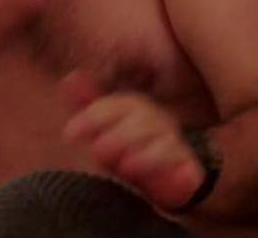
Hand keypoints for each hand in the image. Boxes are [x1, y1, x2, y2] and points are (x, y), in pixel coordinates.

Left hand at [60, 71, 205, 212]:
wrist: (156, 179)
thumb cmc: (124, 149)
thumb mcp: (101, 129)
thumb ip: (87, 105)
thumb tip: (69, 79)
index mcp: (135, 109)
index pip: (117, 105)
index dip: (94, 116)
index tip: (69, 135)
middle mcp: (157, 123)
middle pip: (144, 119)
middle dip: (121, 134)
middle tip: (99, 150)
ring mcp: (174, 145)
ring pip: (166, 143)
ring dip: (146, 155)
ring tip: (125, 167)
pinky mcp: (188, 171)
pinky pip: (188, 169)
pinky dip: (180, 174)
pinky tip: (169, 179)